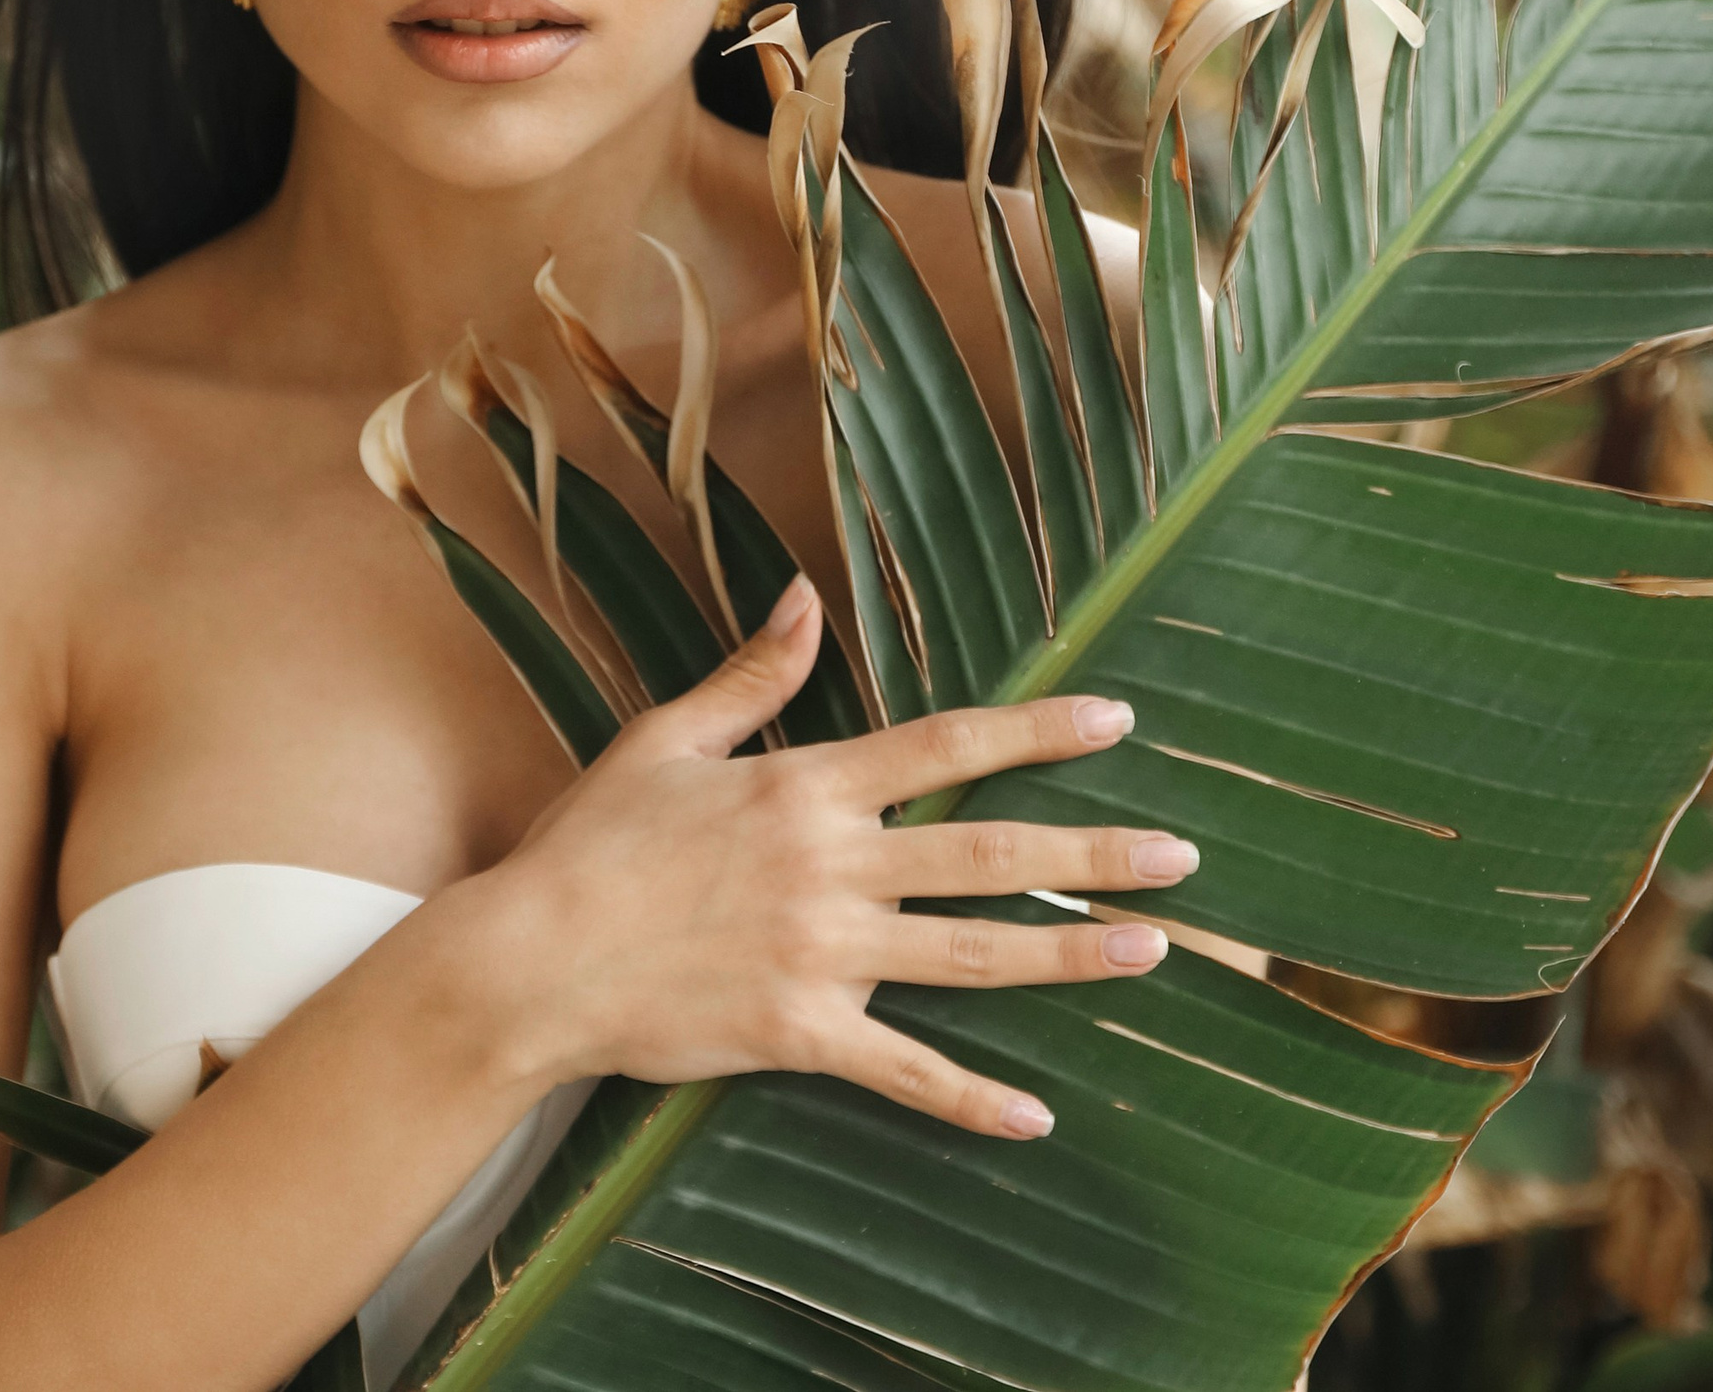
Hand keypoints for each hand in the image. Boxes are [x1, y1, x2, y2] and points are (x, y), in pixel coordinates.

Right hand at [472, 574, 1198, 1139]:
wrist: (530, 960)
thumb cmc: (590, 845)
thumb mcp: (665, 741)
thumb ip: (751, 677)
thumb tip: (804, 597)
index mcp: (806, 787)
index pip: (947, 745)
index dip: (1040, 730)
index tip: (1116, 718)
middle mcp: (833, 866)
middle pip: (991, 852)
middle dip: (1096, 852)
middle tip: (1182, 858)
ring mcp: (824, 955)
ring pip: (975, 954)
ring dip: (1071, 952)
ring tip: (1152, 949)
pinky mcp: (801, 1033)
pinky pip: (906, 1072)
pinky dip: (972, 1098)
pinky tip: (1037, 1115)